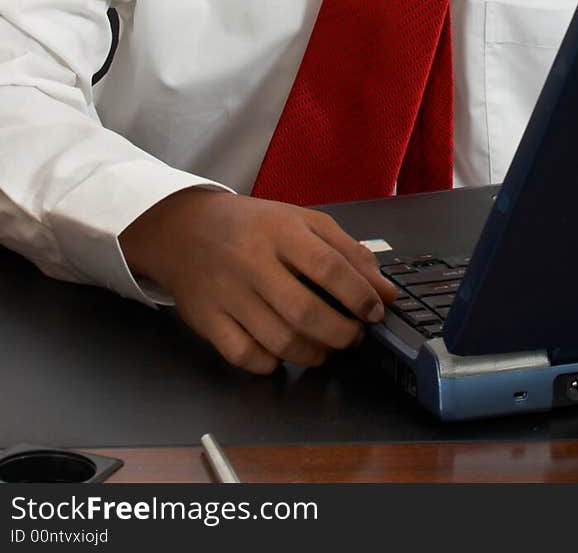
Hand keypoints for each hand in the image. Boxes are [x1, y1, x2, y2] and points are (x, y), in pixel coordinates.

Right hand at [119, 188, 397, 374]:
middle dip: (341, 334)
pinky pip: (245, 356)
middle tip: (354, 337)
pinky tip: (282, 353)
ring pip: (279, 341)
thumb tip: (385, 292)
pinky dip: (271, 363)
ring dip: (314, 354)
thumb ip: (347, 252)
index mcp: (280, 230)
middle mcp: (252, 261)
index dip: (360, 296)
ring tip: (326, 348)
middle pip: (305, 312)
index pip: (329, 267)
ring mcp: (227, 293)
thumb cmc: (254, 226)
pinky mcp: (207, 320)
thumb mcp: (302, 222)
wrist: (184, 228)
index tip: (375, 312)